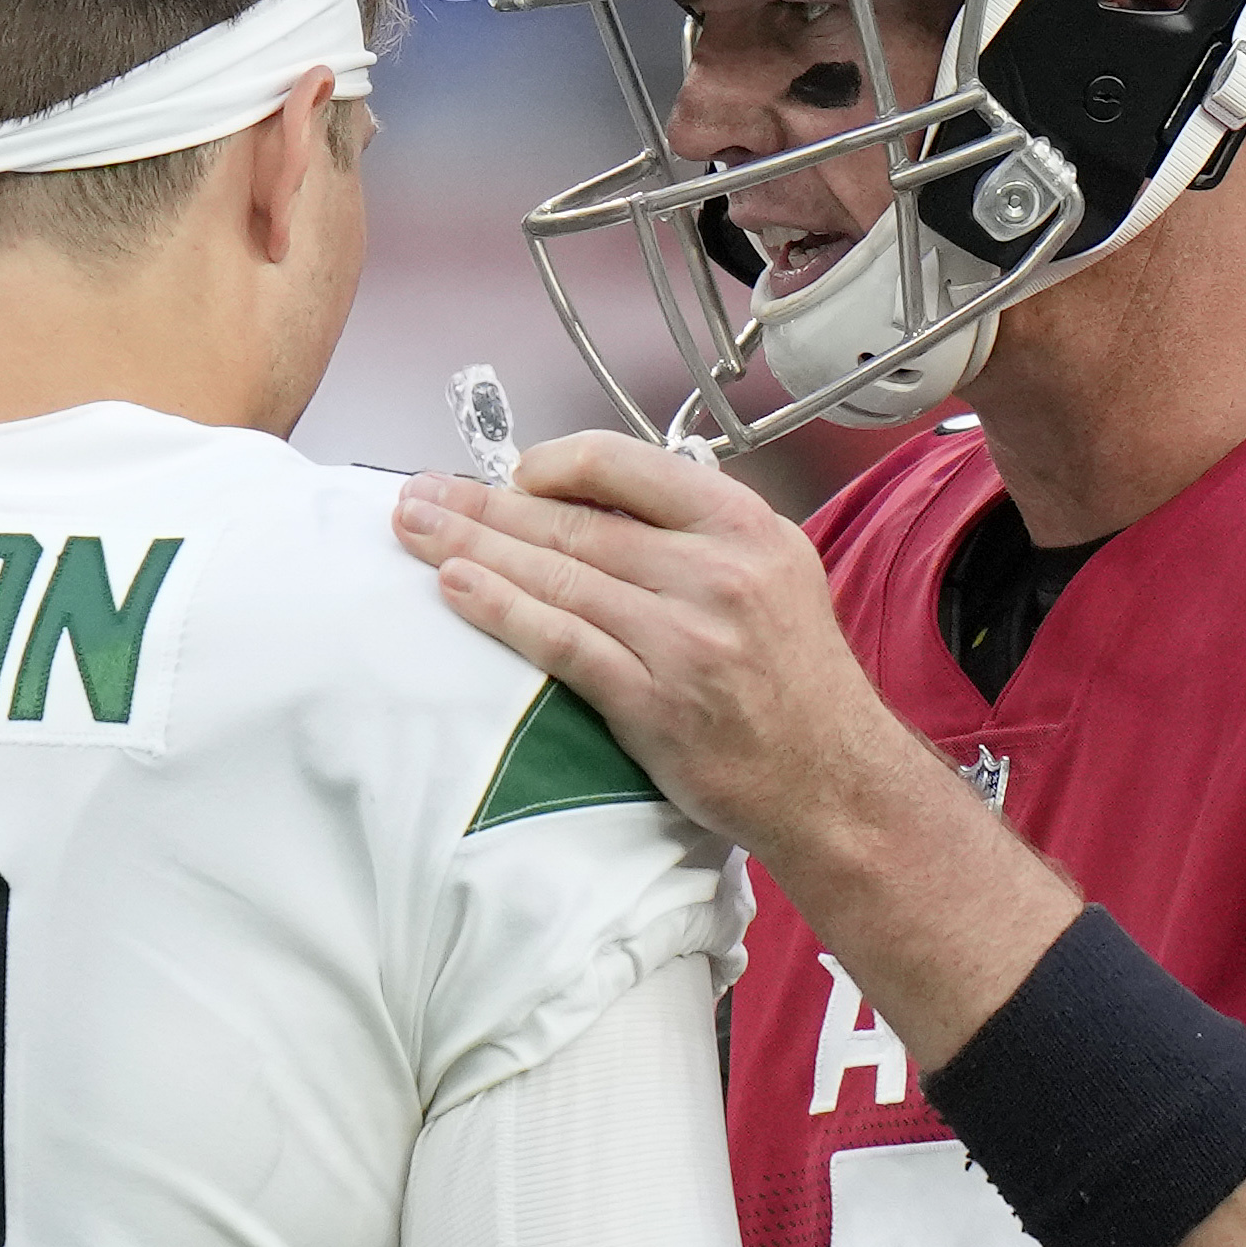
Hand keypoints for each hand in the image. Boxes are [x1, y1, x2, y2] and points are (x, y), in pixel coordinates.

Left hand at [391, 436, 942, 868]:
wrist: (833, 783)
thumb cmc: (794, 682)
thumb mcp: (774, 574)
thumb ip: (696, 534)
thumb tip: (597, 501)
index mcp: (744, 525)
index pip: (625, 464)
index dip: (552, 464)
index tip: (510, 475)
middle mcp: (716, 572)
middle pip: (573, 520)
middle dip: (483, 503)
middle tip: (420, 491)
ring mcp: (684, 638)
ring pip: (556, 574)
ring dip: (471, 546)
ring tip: (412, 528)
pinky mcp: (655, 700)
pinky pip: (561, 642)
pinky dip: (502, 610)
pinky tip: (455, 588)